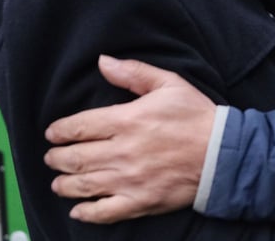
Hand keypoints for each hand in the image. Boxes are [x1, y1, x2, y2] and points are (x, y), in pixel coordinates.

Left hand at [44, 56, 214, 222]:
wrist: (223, 153)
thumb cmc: (196, 116)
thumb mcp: (168, 83)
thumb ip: (133, 72)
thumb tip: (103, 61)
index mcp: (127, 120)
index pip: (78, 127)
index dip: (59, 131)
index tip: (53, 134)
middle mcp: (122, 151)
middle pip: (75, 158)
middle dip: (56, 158)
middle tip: (51, 158)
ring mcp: (129, 179)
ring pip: (83, 185)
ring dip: (64, 184)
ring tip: (58, 181)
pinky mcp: (140, 201)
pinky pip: (104, 212)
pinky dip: (85, 212)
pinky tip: (77, 210)